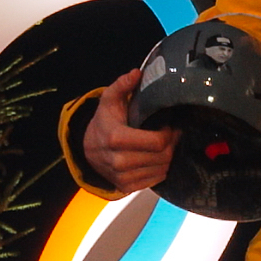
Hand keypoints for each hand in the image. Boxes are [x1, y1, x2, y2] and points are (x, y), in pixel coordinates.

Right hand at [83, 69, 179, 192]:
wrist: (88, 150)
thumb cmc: (105, 123)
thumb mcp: (109, 101)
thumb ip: (121, 86)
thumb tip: (136, 73)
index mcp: (116, 139)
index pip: (157, 142)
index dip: (169, 133)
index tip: (170, 126)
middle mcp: (119, 162)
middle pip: (162, 156)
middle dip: (171, 144)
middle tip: (172, 134)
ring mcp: (123, 177)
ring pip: (162, 169)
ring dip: (167, 156)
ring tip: (164, 145)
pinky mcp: (127, 187)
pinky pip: (155, 179)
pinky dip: (160, 168)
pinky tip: (155, 158)